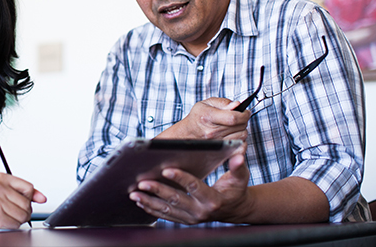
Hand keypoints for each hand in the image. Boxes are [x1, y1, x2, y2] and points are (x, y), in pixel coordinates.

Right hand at [0, 173, 45, 228]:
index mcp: (1, 177)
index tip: (25, 201)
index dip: (29, 198)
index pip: (28, 187)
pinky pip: (15, 224)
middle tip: (12, 211)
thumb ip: (21, 190)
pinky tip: (3, 221)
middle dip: (23, 210)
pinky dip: (12, 225)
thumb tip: (42, 198)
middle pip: (27, 203)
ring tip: (7, 216)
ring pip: (23, 214)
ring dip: (18, 219)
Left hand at [129, 146, 251, 224]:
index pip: (194, 187)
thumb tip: (238, 156)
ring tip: (134, 193)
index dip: (180, 178)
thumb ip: (238, 167)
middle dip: (157, 190)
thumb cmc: (236, 190)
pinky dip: (152, 209)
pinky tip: (140, 201)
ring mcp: (191, 217)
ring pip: (167, 210)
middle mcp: (201, 211)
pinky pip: (165, 215)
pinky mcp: (185, 220)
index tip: (166, 169)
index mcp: (213, 199)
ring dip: (149, 201)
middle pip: (176, 199)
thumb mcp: (240, 178)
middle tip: (142, 182)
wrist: (235, 210)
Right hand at [158, 98, 249, 141]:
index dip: (244, 114)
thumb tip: (237, 105)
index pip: (233, 118)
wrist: (188, 133)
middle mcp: (212, 132)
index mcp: (208, 117)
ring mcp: (217, 143)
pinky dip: (242, 141)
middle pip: (240, 126)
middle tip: (238, 117)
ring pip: (242, 136)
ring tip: (234, 126)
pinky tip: (236, 135)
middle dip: (243, 120)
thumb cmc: (198, 117)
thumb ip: (223, 103)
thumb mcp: (206, 103)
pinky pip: (240, 148)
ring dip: (242, 130)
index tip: (245, 112)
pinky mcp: (221, 151)